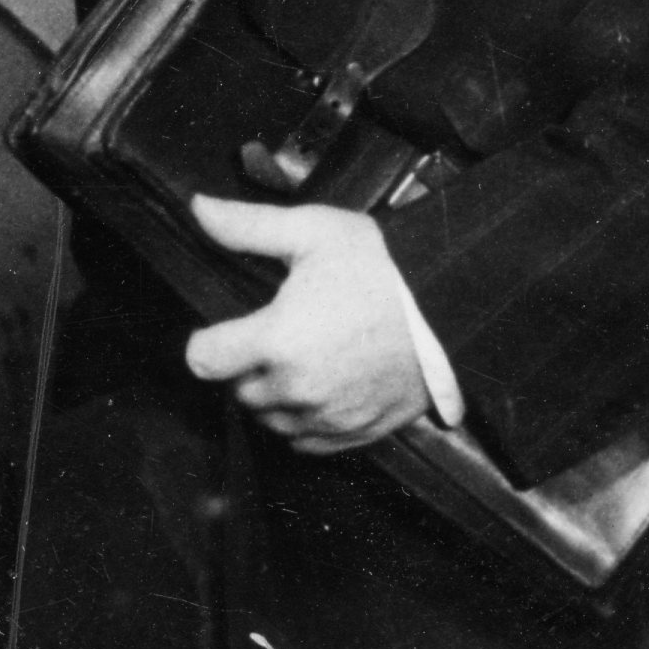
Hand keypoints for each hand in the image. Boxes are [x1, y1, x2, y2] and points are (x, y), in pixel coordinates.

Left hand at [183, 197, 431, 455]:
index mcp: (277, 340)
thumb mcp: (314, 231)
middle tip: (279, 335)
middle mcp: (296, 388)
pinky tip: (323, 386)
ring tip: (303, 359)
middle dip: (247, 366)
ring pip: (269, 419)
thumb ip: (247, 226)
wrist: (452, 310)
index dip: (209, 341)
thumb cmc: (381, 269)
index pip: (203, 360)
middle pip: (237, 390)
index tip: (227, 329)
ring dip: (274, 395)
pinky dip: (305, 419)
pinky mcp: (352, 435)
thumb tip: (196, 207)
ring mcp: (325, 417)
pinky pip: (304, 440)